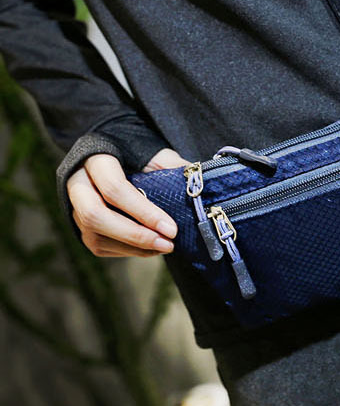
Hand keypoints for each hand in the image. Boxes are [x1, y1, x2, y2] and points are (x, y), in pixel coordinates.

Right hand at [67, 148, 189, 256]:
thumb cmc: (139, 155)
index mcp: (95, 159)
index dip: (143, 212)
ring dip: (133, 247)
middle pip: (95, 216)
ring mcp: (73, 206)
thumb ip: (173, 167)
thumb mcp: (156, 154)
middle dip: (134, 235)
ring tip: (165, 247)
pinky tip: (152, 249)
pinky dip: (128, 251)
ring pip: (95, 235)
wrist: (116, 157)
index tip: (172, 228)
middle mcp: (77, 183)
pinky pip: (99, 245)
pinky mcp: (79, 225)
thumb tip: (199, 184)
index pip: (114, 188)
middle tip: (167, 244)